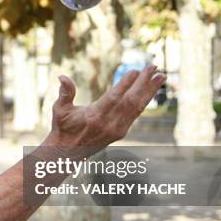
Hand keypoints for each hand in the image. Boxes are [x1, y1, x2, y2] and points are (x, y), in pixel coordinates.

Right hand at [47, 66, 165, 147]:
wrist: (68, 153)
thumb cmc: (62, 128)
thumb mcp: (59, 110)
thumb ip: (64, 93)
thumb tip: (61, 76)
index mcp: (94, 117)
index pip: (113, 98)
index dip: (125, 85)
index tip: (135, 71)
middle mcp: (108, 124)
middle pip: (130, 101)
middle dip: (144, 83)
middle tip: (153, 67)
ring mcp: (117, 129)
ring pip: (137, 107)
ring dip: (150, 91)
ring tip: (161, 76)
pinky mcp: (121, 132)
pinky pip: (136, 114)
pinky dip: (145, 100)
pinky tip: (152, 89)